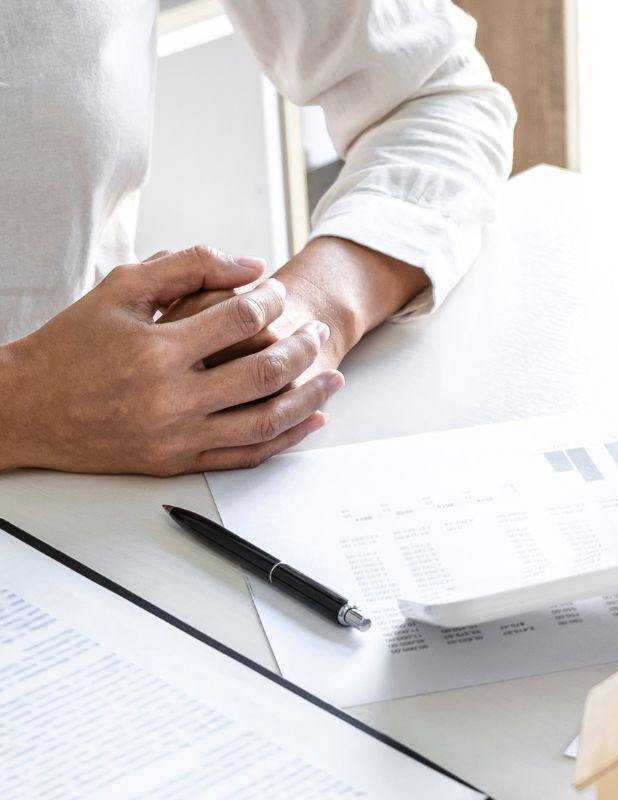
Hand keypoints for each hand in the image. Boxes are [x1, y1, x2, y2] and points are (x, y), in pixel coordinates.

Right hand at [0, 246, 343, 475]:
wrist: (26, 408)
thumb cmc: (71, 345)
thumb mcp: (120, 289)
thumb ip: (187, 266)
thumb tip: (251, 264)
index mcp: (157, 349)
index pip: (241, 320)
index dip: (271, 301)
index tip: (278, 293)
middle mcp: (171, 397)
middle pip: (264, 372)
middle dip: (302, 349)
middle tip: (316, 333)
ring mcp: (178, 435)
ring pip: (265, 421)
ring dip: (308, 399)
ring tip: (332, 379)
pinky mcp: (178, 462)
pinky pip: (245, 455)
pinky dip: (284, 439)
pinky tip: (308, 421)